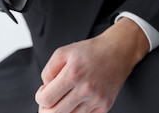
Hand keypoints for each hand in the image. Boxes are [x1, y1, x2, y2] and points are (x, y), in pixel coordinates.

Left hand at [35, 18, 149, 112]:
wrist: (118, 51)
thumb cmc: (91, 51)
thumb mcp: (64, 52)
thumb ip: (48, 71)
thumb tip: (45, 89)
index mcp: (73, 74)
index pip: (46, 99)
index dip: (40, 97)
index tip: (44, 91)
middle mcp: (85, 89)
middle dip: (46, 110)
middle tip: (48, 102)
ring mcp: (96, 100)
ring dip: (62, 111)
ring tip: (62, 100)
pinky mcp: (105, 106)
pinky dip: (77, 112)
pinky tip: (76, 102)